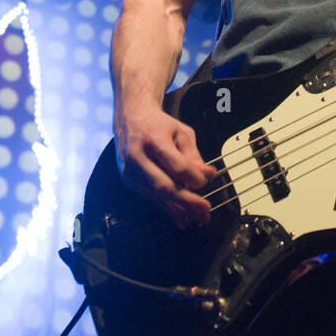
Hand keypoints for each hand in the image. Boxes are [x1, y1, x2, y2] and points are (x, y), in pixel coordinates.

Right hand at [113, 102, 214, 228]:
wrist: (131, 119)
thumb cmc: (158, 125)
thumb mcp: (181, 132)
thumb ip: (193, 155)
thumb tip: (207, 175)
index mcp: (153, 139)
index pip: (177, 166)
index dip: (194, 178)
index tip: (206, 180)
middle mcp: (137, 156)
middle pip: (164, 186)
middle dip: (187, 201)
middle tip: (205, 211)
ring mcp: (129, 170)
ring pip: (156, 196)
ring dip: (179, 209)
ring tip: (198, 217)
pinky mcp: (128, 180)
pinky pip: (150, 198)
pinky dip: (168, 208)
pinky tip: (182, 217)